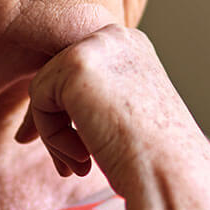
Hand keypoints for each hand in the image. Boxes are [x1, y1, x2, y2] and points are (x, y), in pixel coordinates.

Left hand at [17, 24, 209, 209]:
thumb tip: (53, 106)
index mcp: (131, 46)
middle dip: (56, 125)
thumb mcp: (126, 113)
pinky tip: (83, 156)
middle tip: (70, 166)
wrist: (170, 171)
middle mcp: (115, 37)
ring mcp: (96, 47)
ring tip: (80, 165)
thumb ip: (97, 98)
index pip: (77, 71)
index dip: (67, 111)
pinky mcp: (76, 64)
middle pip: (57, 77)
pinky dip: (52, 136)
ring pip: (44, 90)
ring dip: (56, 136)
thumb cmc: (154, 158)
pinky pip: (38, 100)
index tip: (72, 151)